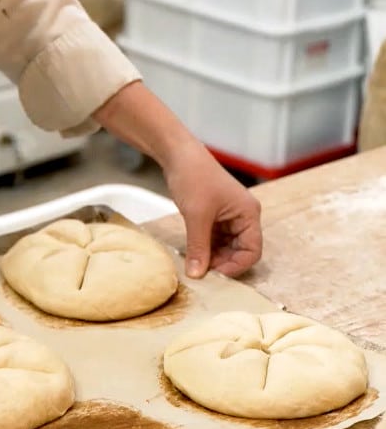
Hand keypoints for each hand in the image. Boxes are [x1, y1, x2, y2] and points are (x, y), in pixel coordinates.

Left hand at [163, 144, 262, 277]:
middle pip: (240, 249)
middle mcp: (243, 215)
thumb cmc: (193, 177)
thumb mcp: (196, 216)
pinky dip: (206, 245)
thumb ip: (199, 247)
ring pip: (226, 245)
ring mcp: (229, 214)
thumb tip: (197, 275)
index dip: (236, 266)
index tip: (216, 275)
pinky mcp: (214, 213)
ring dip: (213, 255)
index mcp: (248, 214)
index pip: (252, 250)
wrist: (177, 153)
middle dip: (223, 261)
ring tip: (196, 263)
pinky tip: (193, 251)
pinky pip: (215, 236)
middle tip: (202, 271)